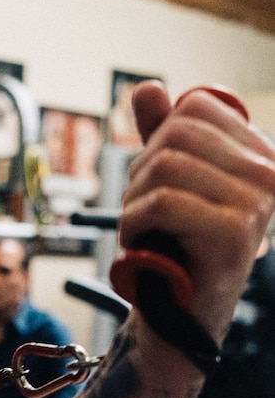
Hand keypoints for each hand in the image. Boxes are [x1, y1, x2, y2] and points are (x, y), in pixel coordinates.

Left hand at [120, 81, 274, 336]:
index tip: (162, 181)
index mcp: (260, 154)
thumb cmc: (175, 240)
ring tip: (147, 228)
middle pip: (176, 134)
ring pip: (164, 166)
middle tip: (147, 209)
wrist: (180, 309)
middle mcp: (269, 174)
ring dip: (135, 200)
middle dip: (142, 171)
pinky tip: (144, 242)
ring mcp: (257, 203)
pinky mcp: (235, 232)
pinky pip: (161, 201)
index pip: (196, 106)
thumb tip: (148, 88)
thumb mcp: (167, 177)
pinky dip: (135, 222)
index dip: (159, 139)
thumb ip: (160, 131)